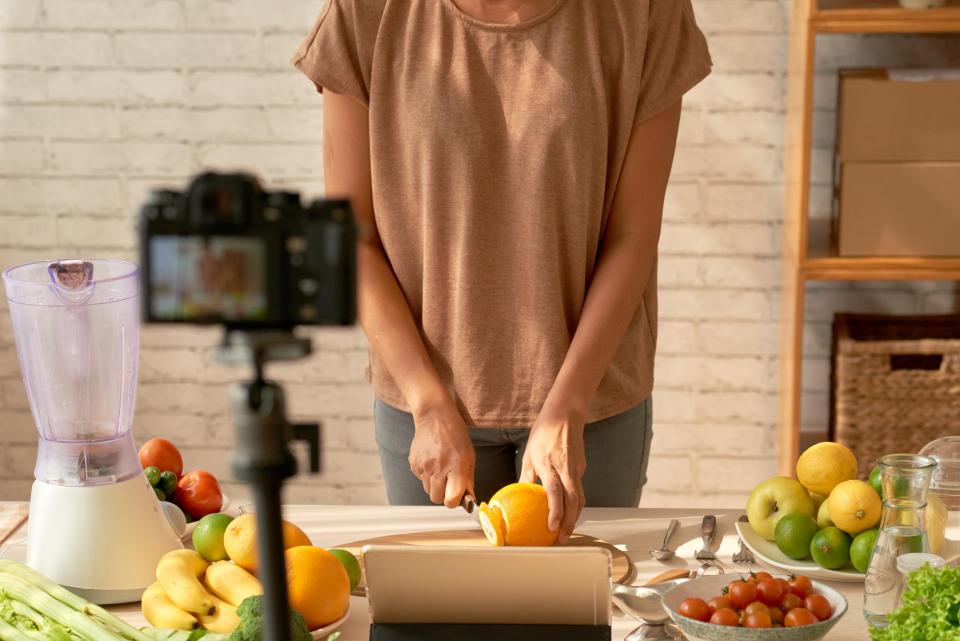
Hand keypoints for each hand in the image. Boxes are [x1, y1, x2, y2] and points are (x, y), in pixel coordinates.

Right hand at [409, 401, 475, 507]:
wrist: (435, 417)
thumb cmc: (456, 436)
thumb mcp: (469, 456)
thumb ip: (468, 480)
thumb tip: (469, 500)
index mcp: (456, 467)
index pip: (451, 500)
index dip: (454, 502)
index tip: (456, 497)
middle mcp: (439, 468)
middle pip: (436, 499)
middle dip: (443, 495)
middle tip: (448, 482)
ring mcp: (424, 466)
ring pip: (428, 490)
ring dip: (434, 485)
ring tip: (440, 468)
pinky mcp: (413, 463)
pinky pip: (420, 479)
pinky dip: (426, 475)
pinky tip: (432, 461)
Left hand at [519, 411, 585, 543]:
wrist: (566, 414)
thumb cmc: (544, 431)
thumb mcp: (529, 452)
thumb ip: (527, 475)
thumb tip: (520, 494)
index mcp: (548, 462)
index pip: (554, 490)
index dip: (555, 510)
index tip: (552, 526)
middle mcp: (565, 467)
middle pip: (573, 500)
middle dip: (569, 522)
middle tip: (562, 538)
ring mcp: (576, 468)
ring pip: (580, 497)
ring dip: (574, 517)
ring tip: (566, 531)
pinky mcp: (581, 468)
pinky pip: (579, 490)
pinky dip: (575, 504)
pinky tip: (569, 513)